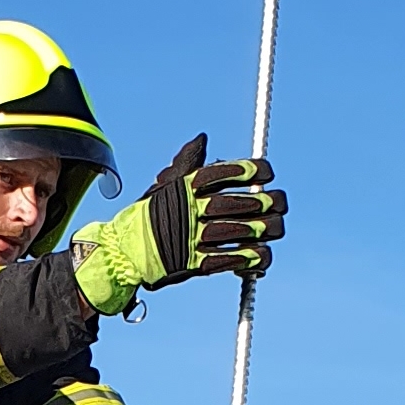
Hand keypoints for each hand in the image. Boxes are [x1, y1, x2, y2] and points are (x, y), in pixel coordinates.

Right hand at [72, 136, 287, 312]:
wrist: (123, 254)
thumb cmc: (147, 217)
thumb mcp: (164, 185)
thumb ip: (187, 162)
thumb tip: (203, 138)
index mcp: (184, 187)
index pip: (223, 173)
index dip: (251, 170)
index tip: (267, 171)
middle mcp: (190, 211)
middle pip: (238, 203)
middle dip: (267, 202)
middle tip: (281, 201)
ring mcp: (192, 239)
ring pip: (240, 231)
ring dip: (265, 230)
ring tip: (277, 227)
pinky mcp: (195, 265)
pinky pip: (230, 260)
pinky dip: (251, 258)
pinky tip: (263, 255)